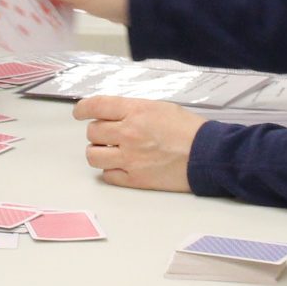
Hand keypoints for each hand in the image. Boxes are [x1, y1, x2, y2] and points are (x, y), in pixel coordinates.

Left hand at [75, 95, 203, 191]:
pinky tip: (121, 166)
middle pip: (92, 132)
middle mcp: (128, 133)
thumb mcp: (160, 107)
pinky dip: (110, 170)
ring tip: (110, 151)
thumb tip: (113, 114)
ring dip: (99, 152)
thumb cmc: (188, 130)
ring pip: (93, 155)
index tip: (79, 112)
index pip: (95, 106)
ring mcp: (130, 158)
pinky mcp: (135, 179)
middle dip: (97, 132)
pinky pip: (107, 175)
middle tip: (107, 134)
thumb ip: (133, 110)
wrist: (207, 155)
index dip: (82, 109)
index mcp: (135, 111)